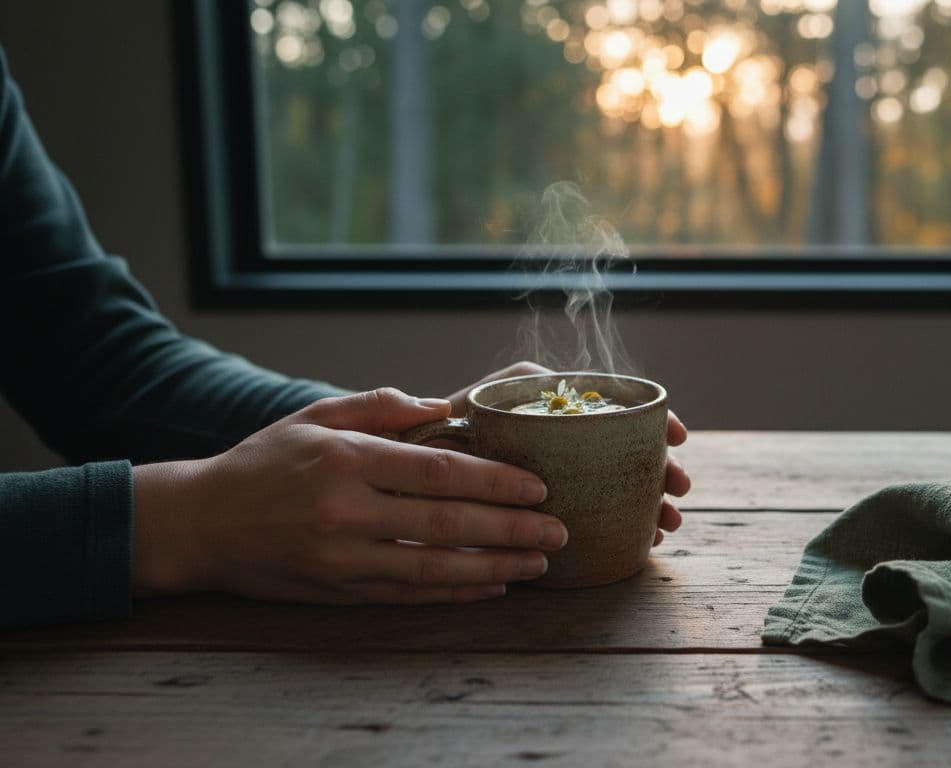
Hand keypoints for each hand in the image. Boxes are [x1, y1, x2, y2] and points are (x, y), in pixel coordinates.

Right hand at [132, 388, 567, 603]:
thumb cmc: (263, 463)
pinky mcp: (336, 590)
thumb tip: (441, 405)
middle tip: (558, 531)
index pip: (438, 472)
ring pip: (434, 568)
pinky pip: (408, 595)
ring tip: (538, 564)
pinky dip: (454, 594)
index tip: (538, 487)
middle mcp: (346, 511)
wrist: (198, 524)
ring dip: (494, 568)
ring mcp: (341, 558)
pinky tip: (491, 587)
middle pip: (447, 523)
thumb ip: (379, 408)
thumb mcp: (314, 418)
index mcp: (347, 460)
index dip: (495, 482)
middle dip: (511, 529)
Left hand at [449, 362, 690, 545]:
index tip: (677, 437)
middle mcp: (565, 441)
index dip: (654, 419)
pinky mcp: (557, 515)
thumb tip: (448, 407)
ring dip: (652, 502)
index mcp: (551, 406)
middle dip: (662, 469)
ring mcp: (566, 479)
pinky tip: (646, 541)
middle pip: (628, 450)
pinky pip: (603, 519)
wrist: (418, 484)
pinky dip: (629, 527)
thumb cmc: (434, 439)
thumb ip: (446, 400)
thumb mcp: (451, 410)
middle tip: (680, 489)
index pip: (616, 405)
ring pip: (622, 487)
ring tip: (669, 524)